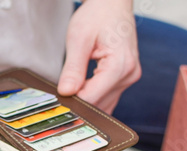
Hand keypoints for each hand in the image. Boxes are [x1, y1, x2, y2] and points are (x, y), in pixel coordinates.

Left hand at [57, 0, 140, 114]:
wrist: (112, 4)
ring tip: (70, 93)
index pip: (93, 97)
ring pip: (104, 104)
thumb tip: (66, 93)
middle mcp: (129, 74)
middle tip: (60, 98)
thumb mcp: (79, 39)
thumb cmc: (97, 15)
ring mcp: (129, 78)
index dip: (73, 102)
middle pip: (99, 103)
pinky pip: (108, 97)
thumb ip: (73, 69)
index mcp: (120, 65)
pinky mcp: (125, 78)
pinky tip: (81, 92)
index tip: (58, 101)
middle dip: (79, 103)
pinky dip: (94, 98)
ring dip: (87, 102)